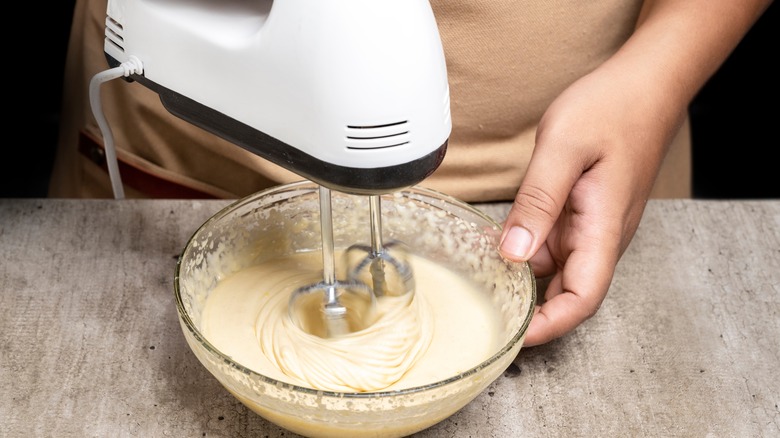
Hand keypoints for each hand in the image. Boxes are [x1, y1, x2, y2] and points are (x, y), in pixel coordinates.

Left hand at [498, 60, 685, 346]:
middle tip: (484, 317)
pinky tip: (497, 249)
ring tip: (481, 287)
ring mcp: (592, 227)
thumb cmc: (612, 108)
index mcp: (603, 228)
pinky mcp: (583, 215)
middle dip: (531, 315)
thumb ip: (538, 201)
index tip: (513, 338)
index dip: (549, 326)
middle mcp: (601, 237)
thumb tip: (512, 253)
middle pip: (568, 295)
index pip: (582, 298)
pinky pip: (554, 248)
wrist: (644, 85)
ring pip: (558, 273)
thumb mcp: (564, 147)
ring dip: (526, 285)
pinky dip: (526, 256)